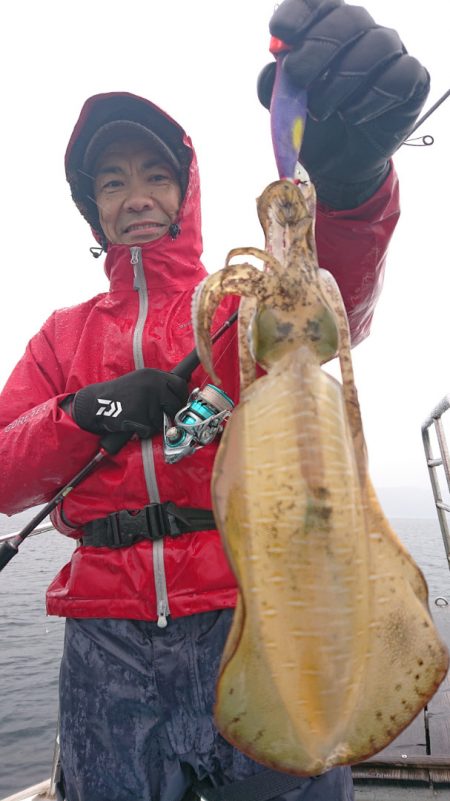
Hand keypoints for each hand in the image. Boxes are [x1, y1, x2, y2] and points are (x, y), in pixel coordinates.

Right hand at [72, 369, 188, 438]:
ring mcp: (147, 400)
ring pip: (162, 420)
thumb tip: (179, 396)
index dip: (181, 397)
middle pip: (175, 404)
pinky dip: (143, 430)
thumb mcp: (141, 380)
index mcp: (154, 375)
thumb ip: (159, 385)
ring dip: (153, 423)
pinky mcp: (140, 415)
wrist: (97, 402)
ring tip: (139, 416)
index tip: (179, 403)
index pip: (180, 385)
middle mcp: (153, 385)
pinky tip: (133, 421)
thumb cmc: (120, 394)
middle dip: (171, 413)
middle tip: (162, 415)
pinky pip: (150, 429)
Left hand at [257, 0, 429, 207]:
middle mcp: (363, 33)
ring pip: (376, 45)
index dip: (300, 13)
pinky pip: (399, 76)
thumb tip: (274, 70)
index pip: (318, 3)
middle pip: (349, 19)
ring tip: (322, 110)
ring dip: (343, 79)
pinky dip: (371, 99)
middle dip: (319, 46)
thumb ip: (274, 87)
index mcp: (329, 30)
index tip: (281, 33)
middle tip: (297, 75)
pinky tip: (352, 117)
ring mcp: (391, 54)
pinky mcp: (413, 81)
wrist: (339, 165)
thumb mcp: (286, 110)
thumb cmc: (314, 128)